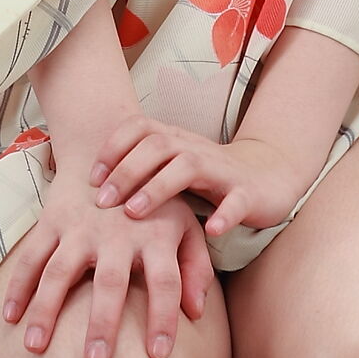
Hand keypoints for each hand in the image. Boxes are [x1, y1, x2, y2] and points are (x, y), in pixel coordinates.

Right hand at [0, 167, 214, 357]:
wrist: (107, 145)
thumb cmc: (154, 199)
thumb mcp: (184, 223)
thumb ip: (195, 266)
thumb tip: (197, 313)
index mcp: (154, 235)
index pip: (165, 281)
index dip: (164, 318)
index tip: (157, 355)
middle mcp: (117, 233)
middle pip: (110, 282)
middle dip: (103, 321)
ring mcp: (80, 226)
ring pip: (60, 271)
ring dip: (46, 309)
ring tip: (35, 347)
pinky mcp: (52, 221)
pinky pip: (31, 256)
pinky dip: (18, 286)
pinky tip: (9, 317)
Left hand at [88, 113, 306, 239]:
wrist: (269, 174)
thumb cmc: (209, 176)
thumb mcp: (172, 169)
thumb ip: (140, 171)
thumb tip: (89, 190)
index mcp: (175, 140)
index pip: (139, 127)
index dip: (113, 147)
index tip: (91, 178)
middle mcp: (195, 148)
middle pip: (157, 144)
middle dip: (126, 170)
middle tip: (102, 201)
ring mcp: (222, 169)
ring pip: (188, 166)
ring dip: (157, 187)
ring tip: (133, 213)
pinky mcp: (248, 193)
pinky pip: (236, 200)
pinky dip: (224, 214)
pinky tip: (210, 230)